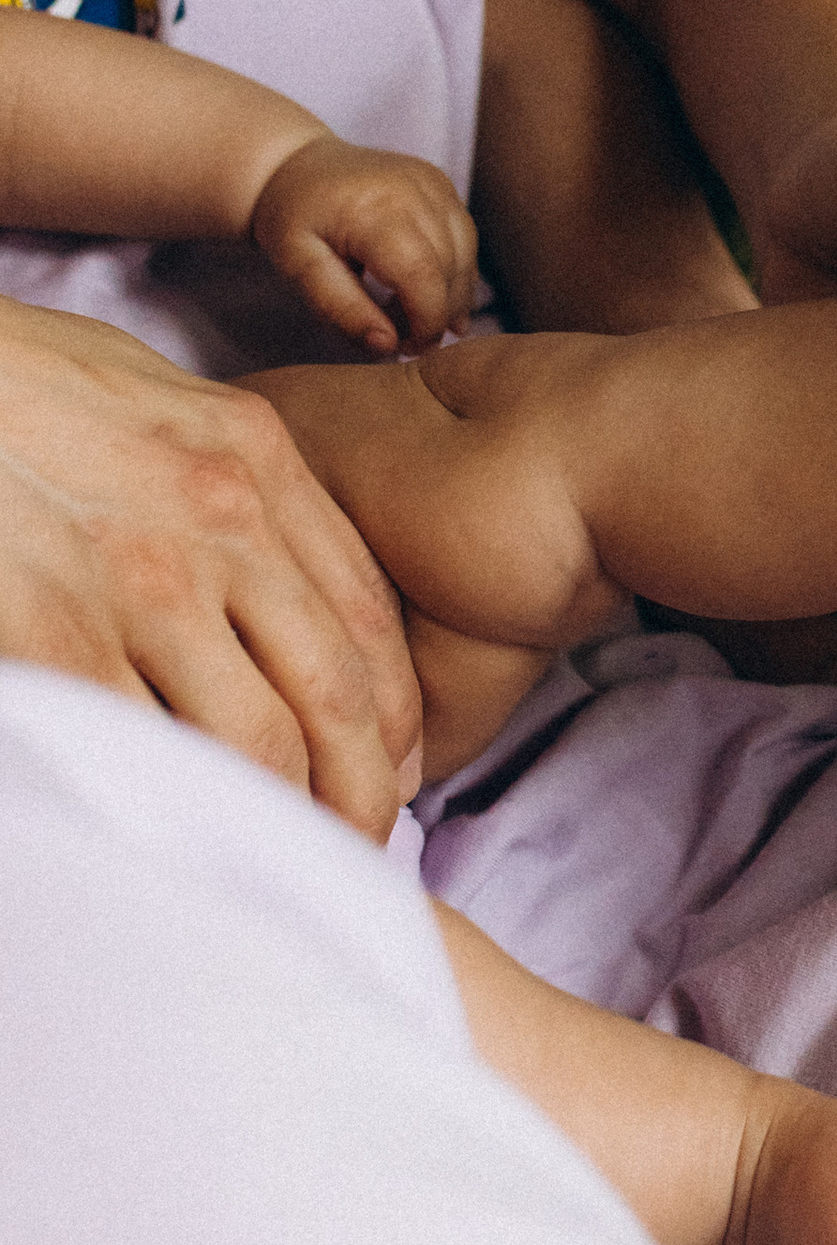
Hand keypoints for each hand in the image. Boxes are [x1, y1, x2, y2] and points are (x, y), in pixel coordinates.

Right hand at [0, 296, 420, 834]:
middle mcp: (219, 520)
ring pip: (252, 741)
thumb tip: (262, 563)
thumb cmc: (16, 376)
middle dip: (357, 796)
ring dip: (273, 820)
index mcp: (252, 457)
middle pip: (333, 694)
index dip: (390, 716)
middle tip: (351, 854)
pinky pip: (140, 750)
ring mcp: (140, 581)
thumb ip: (221, 472)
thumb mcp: (153, 391)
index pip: (363, 613)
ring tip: (270, 868)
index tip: (391, 772)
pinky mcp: (55, 631)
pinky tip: (170, 842)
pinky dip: (164, 810)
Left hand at [249, 133, 479, 353]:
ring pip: (465, 253)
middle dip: (437, 314)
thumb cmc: (292, 218)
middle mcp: (414, 190)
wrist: (296, 163)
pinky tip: (433, 292)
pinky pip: (464, 236)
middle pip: (449, 267)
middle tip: (407, 342)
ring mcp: (433, 182)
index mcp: (374, 210)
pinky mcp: (441, 183)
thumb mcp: (297, 268)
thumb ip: (340, 308)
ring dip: (452, 296)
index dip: (426, 321)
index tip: (409, 350)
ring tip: (419, 320)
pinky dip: (455, 271)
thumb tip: (387, 345)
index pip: (422, 275)